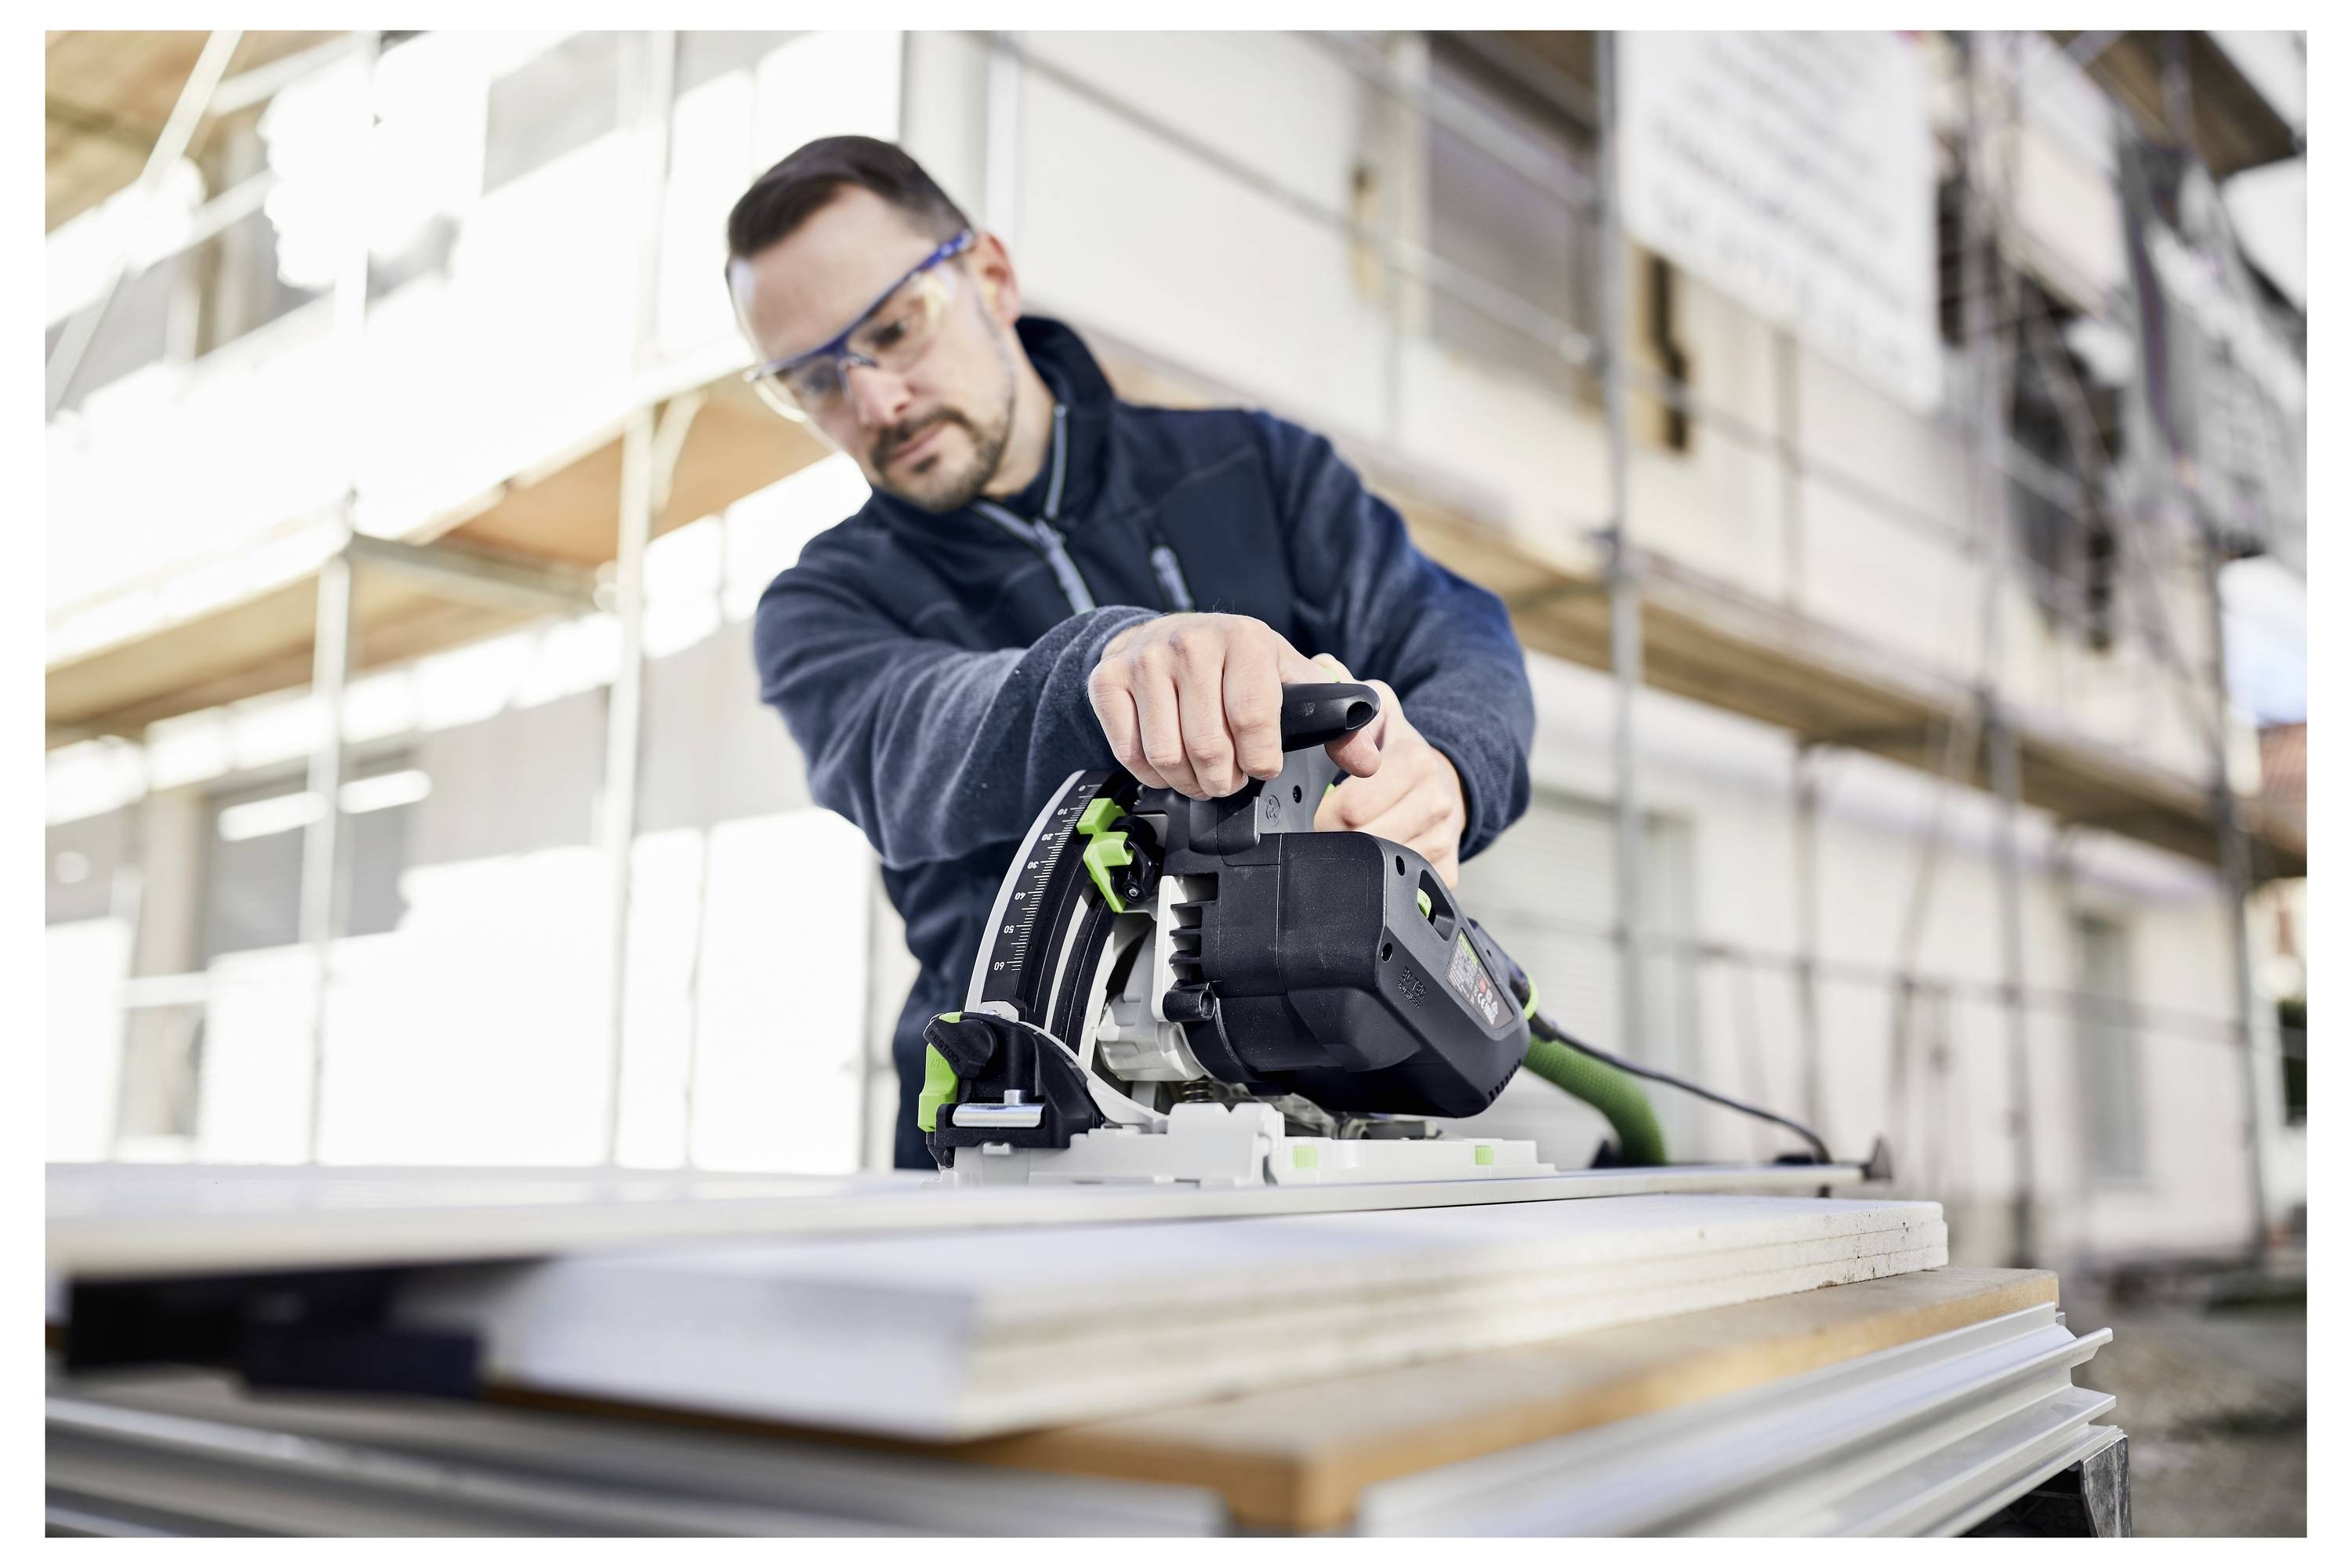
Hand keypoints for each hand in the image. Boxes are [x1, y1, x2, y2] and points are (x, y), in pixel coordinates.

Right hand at [1089, 613, 1380, 798]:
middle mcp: (1192, 643)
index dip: (1260, 759)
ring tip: (1201, 771)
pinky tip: (1168, 760)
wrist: (1167, 635)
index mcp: (1246, 639)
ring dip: (1188, 780)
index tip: (1263, 764)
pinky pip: (1130, 753)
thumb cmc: (1236, 665)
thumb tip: (1367, 763)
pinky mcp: (1108, 681)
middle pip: (1208, 747)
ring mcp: (1145, 661)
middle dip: (1224, 778)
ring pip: (1167, 756)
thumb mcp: (1290, 680)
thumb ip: (1335, 724)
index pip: (1253, 718)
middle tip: (1229, 775)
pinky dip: (1151, 773)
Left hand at [1310, 656, 1467, 886]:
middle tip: (1327, 828)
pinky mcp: (1448, 869)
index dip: (1324, 814)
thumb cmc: (1398, 748)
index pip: (1351, 809)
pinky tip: (1379, 860)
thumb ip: (1345, 690)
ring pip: (1386, 869)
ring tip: (1351, 840)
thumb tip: (1324, 668)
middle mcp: (1436, 800)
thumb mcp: (1376, 709)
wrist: (1444, 779)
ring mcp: (1445, 838)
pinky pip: (1410, 890)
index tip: (1318, 808)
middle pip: (1365, 842)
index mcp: (1415, 761)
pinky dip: (1386, 880)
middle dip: (1337, 839)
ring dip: (1359, 860)